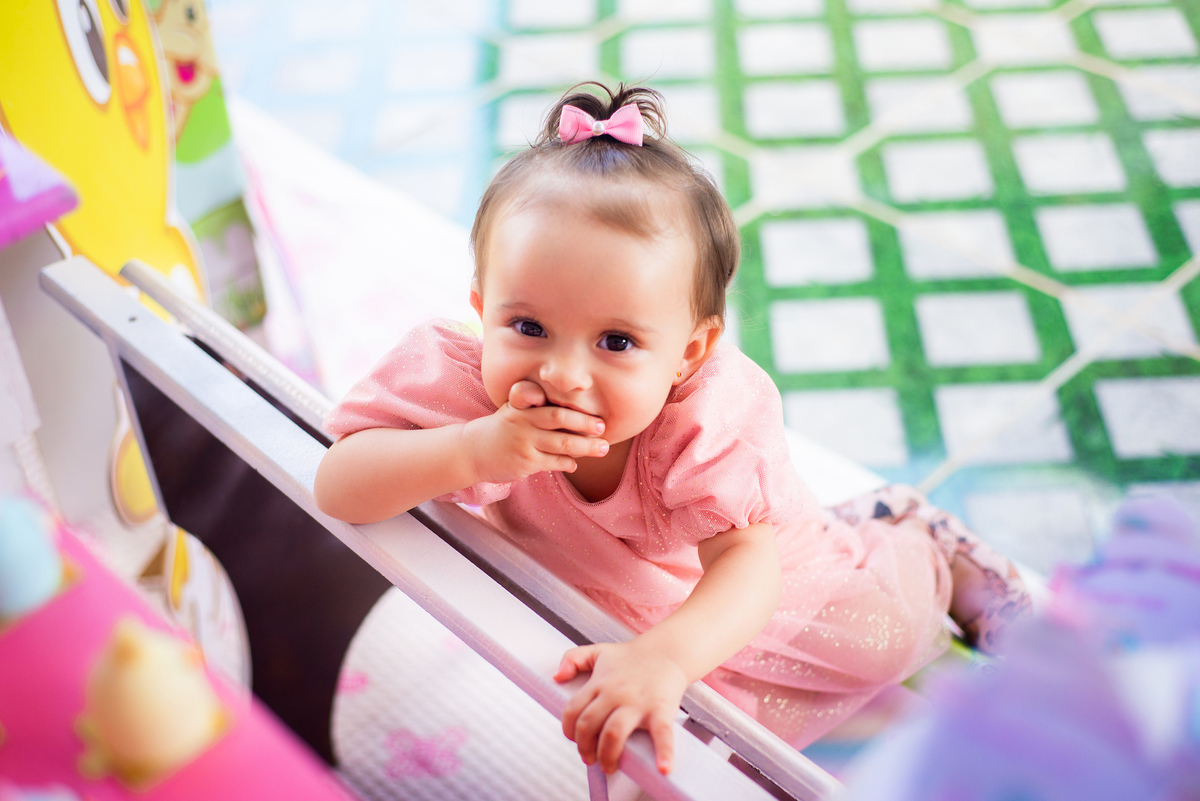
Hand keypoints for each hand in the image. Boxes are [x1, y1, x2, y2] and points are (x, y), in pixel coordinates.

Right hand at [462, 381, 607, 483]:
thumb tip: (574, 412)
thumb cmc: (502, 429)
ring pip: (562, 444)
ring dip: (586, 447)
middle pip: (560, 420)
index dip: (577, 413)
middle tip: (604, 430)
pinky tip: (575, 463)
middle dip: (586, 425)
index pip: (553, 407)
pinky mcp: (525, 462)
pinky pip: (554, 462)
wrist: (474, 451)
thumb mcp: (514, 410)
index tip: (596, 416)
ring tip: (602, 449)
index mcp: (523, 406)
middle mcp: (524, 422)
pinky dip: (568, 463)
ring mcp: (524, 443)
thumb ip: (537, 406)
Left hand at [555, 640, 688, 774]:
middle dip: (584, 747)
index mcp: (599, 682)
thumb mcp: (598, 651)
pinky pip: (661, 734)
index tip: (575, 740)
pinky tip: (663, 769)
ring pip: (613, 734)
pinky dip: (664, 753)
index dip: (569, 730)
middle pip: (589, 725)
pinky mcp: (661, 709)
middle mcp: (615, 693)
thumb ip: (573, 658)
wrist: (668, 651)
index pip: (573, 710)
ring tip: (609, 766)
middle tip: (590, 758)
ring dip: (607, 755)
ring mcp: (637, 703)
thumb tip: (556, 677)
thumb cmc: (633, 657)